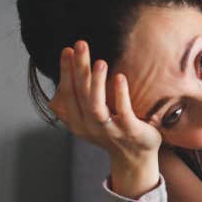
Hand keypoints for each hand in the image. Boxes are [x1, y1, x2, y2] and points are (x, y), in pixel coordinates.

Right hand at [49, 41, 161, 192]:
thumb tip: (66, 75)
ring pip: (95, 106)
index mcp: (77, 122)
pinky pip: (123, 113)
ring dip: (96, 83)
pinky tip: (119, 78)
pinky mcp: (129, 132)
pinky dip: (120, 95)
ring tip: (100, 61)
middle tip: (80, 44)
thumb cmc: (112, 131)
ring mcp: (109, 131)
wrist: (135, 158)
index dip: (66, 72)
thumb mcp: (89, 119)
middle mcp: (89, 127)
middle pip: (79, 95)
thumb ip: (77, 102)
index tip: (67, 50)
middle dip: (78, 69)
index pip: (67, 93)